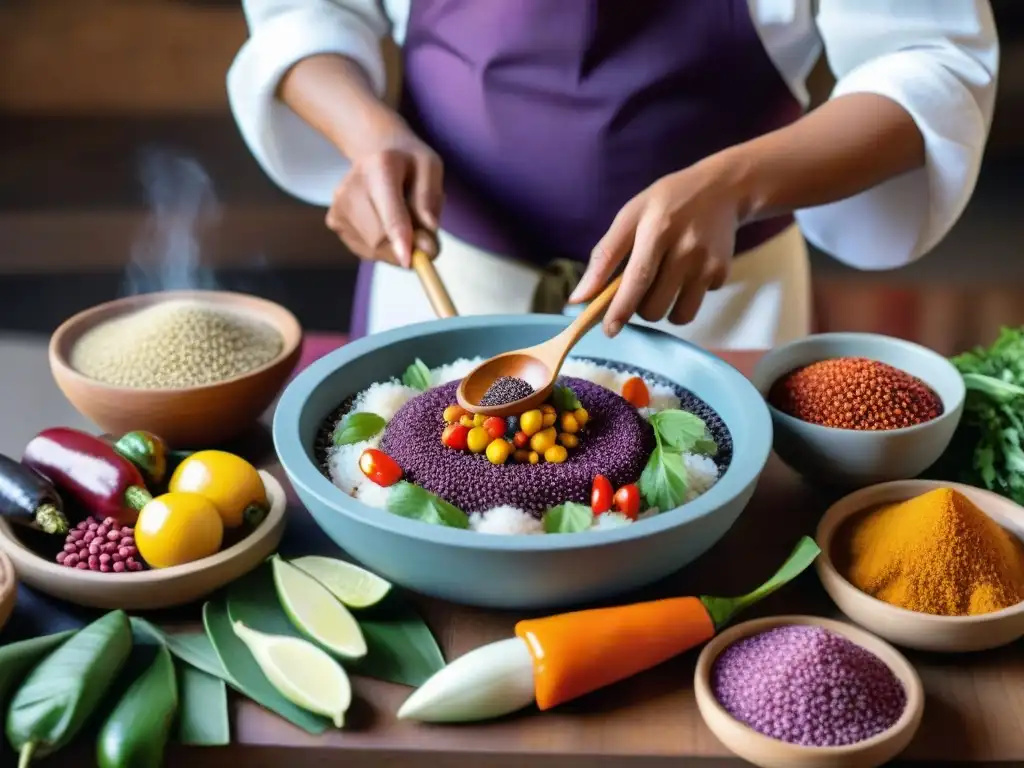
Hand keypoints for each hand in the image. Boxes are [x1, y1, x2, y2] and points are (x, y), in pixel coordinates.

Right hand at [325, 124, 443, 266]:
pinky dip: (382, 247)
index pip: (389, 212)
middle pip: (379, 238)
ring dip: (395, 248)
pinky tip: (384, 224)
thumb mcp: (431, 169)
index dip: (399, 239)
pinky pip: (366, 250)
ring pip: (373, 249)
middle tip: (424, 236)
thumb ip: (430, 202)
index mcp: (381, 168)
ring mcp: (338, 206)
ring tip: (402, 221)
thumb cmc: (409, 163)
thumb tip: (425, 244)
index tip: (409, 261)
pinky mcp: (334, 222)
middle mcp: (351, 187)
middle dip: (405, 248)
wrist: (375, 151)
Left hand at [570, 155, 742, 335]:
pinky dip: (686, 297)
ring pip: (677, 315)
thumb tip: (579, 297)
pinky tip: (687, 272)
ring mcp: (707, 264)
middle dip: (639, 307)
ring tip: (662, 284)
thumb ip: (604, 256)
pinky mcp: (722, 274)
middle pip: (654, 307)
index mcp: (657, 230)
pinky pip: (695, 305)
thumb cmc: (667, 203)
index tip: (609, 330)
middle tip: (640, 286)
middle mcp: (686, 249)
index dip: (621, 309)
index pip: (637, 279)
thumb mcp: (630, 215)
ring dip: (663, 309)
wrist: (723, 189)